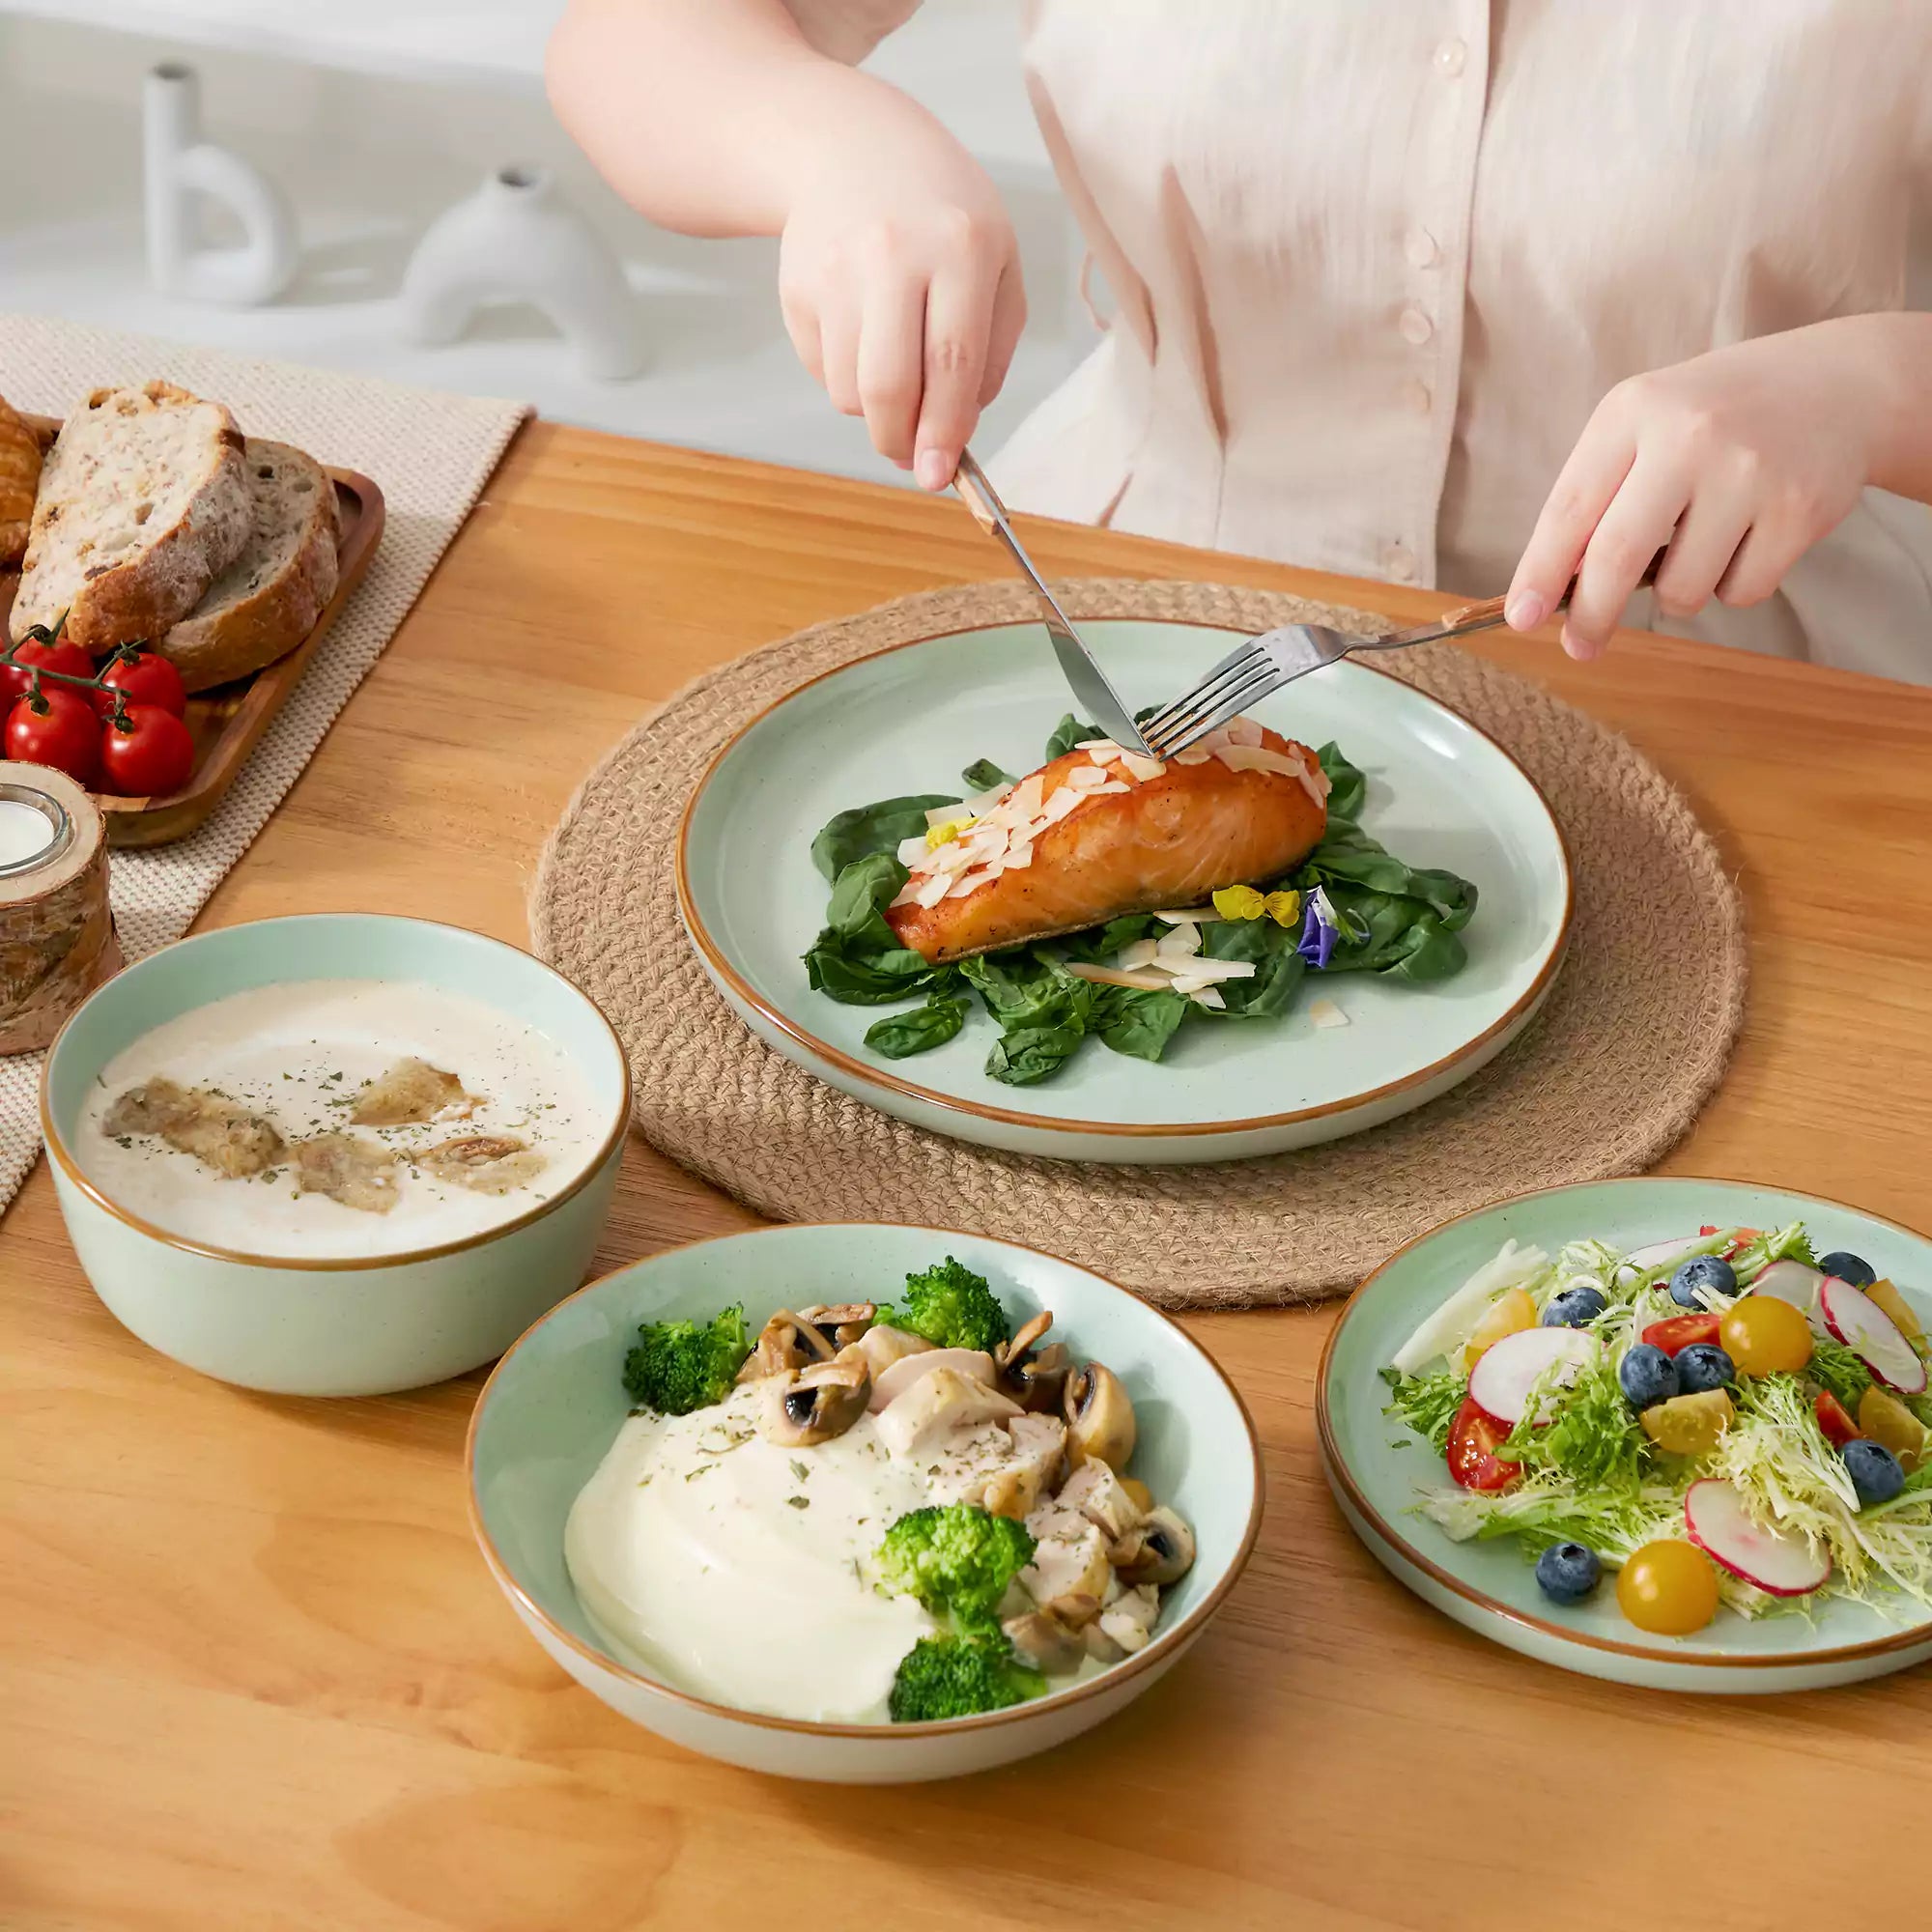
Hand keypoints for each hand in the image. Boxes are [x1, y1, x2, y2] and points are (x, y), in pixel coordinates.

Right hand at [778, 150, 1024, 489]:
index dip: (945, 430)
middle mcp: (892, 254)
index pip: (952, 362)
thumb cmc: (942, 218)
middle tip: (912, 456)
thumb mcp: (996, 266)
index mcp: (960, 247)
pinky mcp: (797, 287)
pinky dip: (846, 377)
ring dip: (875, 411)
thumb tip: (954, 435)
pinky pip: (822, 371)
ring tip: (896, 372)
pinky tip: (862, 334)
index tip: (940, 476)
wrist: (852, 147)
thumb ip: (989, 353)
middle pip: (888, 386)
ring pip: (849, 391)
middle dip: (900, 440)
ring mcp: (835, 269)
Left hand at [1506, 324, 1885, 657]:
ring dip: (1679, 593)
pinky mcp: (1799, 509)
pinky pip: (1741, 591)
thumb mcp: (1646, 426)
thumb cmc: (1716, 418)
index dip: (1539, 572)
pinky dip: (1733, 584)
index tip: (1521, 618)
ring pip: (1683, 589)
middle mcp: (1690, 435)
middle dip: (1591, 615)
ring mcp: (1749, 472)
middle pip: (1617, 556)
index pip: (1570, 508)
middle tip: (1580, 645)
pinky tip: (1750, 536)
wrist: (1838, 385)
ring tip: (1702, 543)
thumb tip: (1553, 589)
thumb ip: (1598, 495)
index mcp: (1634, 411)